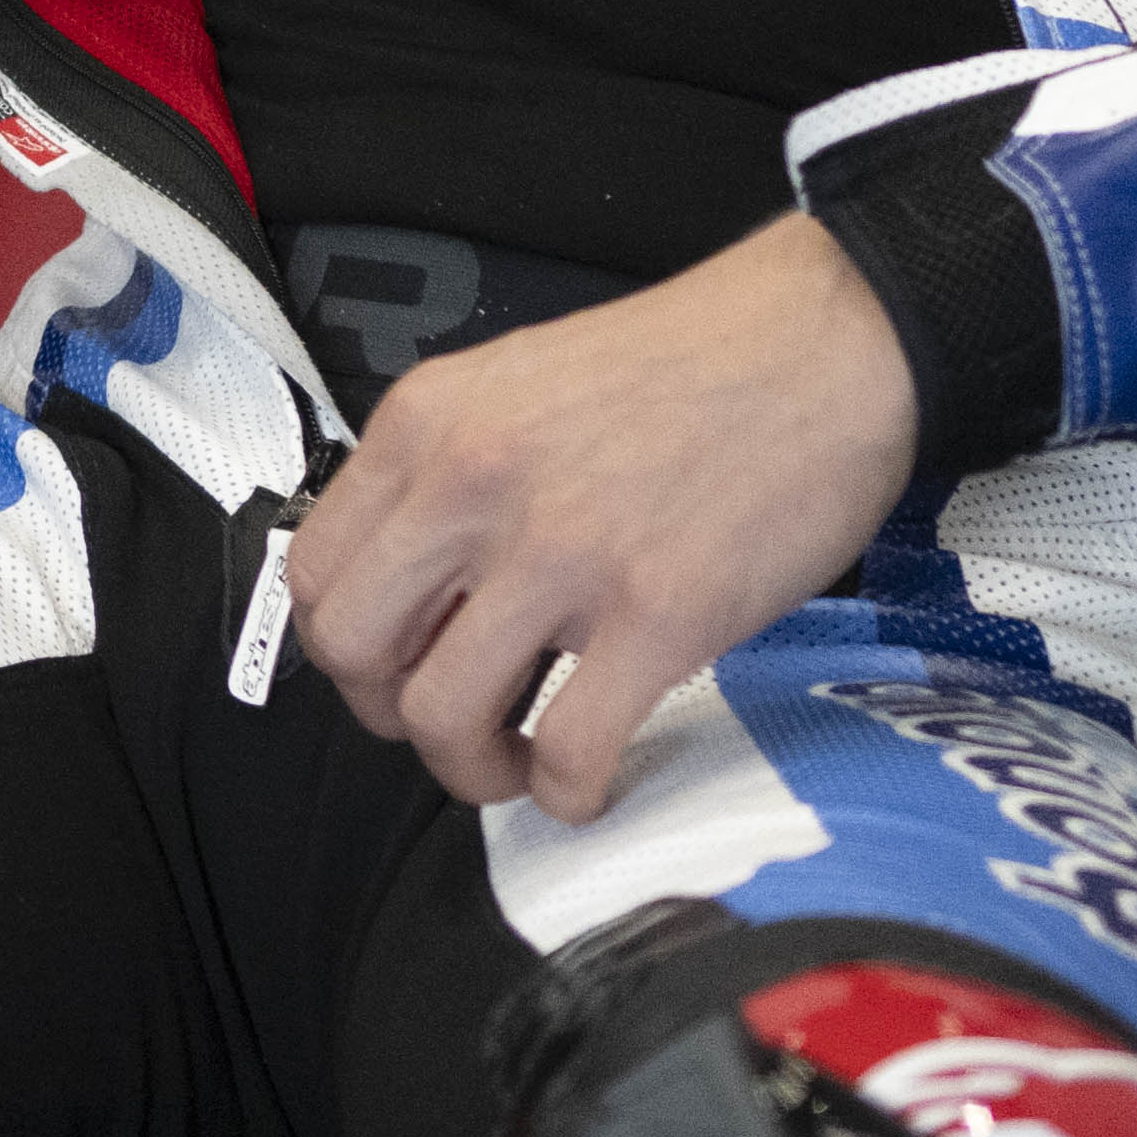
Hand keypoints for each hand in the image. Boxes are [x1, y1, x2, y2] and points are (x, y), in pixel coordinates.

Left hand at [281, 212, 915, 820]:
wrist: (821, 345)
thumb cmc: (687, 366)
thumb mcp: (515, 385)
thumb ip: (446, 472)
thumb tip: (412, 583)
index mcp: (427, 423)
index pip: (315, 570)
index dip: (347, 644)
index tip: (395, 662)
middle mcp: (473, 486)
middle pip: (353, 652)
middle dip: (391, 712)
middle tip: (449, 716)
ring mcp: (562, 554)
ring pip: (441, 717)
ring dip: (474, 767)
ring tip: (521, 756)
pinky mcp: (658, 616)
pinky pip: (570, 751)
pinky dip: (569, 791)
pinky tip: (593, 775)